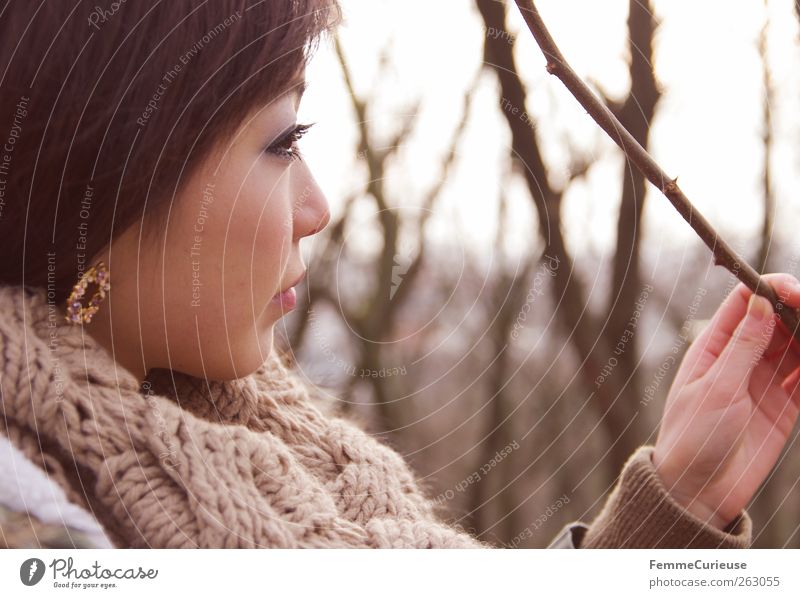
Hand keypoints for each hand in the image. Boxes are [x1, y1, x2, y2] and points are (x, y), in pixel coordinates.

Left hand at [653, 273, 799, 529]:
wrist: (698, 489)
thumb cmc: (694, 435)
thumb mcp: (717, 388)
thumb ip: (743, 347)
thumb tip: (761, 301)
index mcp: (714, 346)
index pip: (745, 302)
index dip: (771, 288)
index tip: (795, 290)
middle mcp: (741, 356)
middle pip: (778, 317)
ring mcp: (764, 378)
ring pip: (798, 343)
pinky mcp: (784, 402)